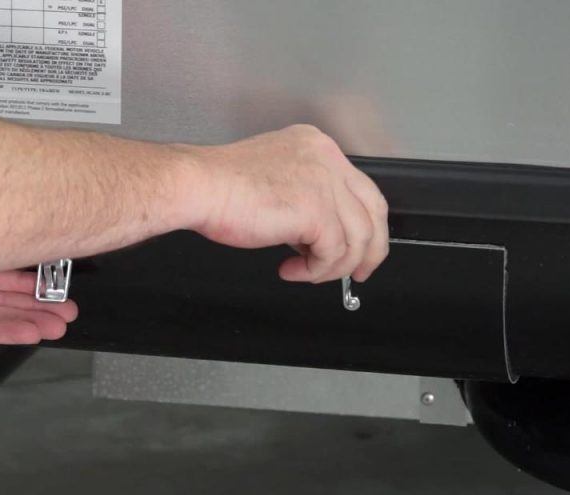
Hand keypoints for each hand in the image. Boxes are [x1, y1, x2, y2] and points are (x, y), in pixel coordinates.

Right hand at [184, 124, 388, 282]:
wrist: (196, 186)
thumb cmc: (217, 186)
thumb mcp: (272, 181)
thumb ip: (301, 198)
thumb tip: (315, 235)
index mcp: (316, 146)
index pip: (359, 188)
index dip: (362, 224)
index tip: (354, 248)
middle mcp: (326, 159)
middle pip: (373, 210)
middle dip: (370, 249)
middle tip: (358, 272)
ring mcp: (324, 183)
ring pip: (358, 238)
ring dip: (333, 267)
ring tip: (306, 274)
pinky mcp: (316, 210)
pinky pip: (333, 254)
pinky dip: (316, 272)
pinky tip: (292, 271)